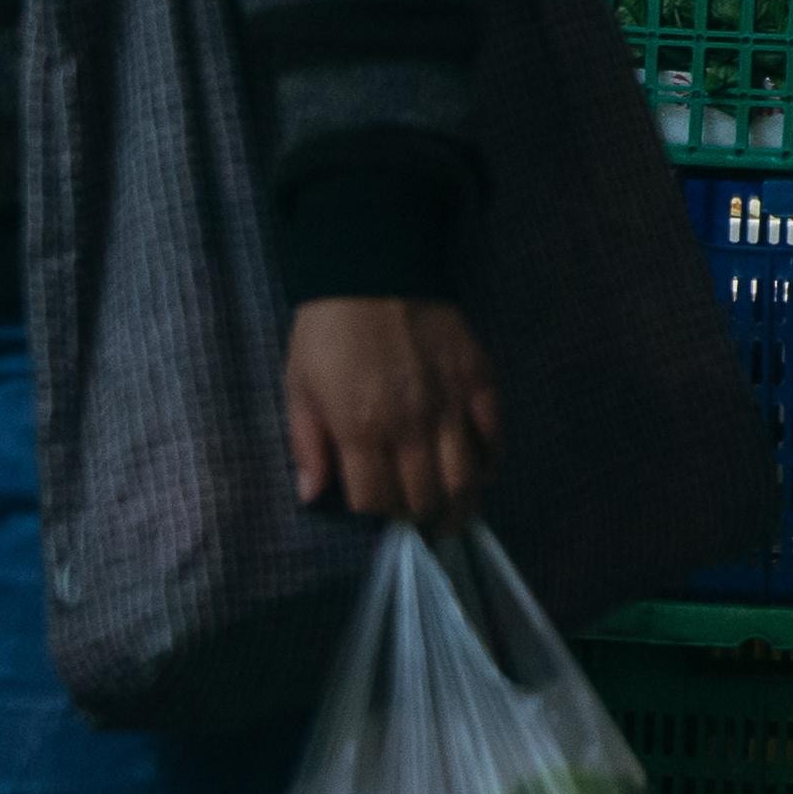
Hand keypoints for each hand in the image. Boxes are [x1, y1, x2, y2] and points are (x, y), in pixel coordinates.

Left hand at [286, 297, 496, 526]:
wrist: (375, 268)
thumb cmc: (327, 332)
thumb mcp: (298, 387)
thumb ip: (306, 445)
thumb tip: (311, 495)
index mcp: (361, 430)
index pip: (376, 502)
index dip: (377, 521)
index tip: (378, 520)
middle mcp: (410, 425)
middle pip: (424, 497)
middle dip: (419, 520)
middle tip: (418, 525)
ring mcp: (450, 403)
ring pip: (466, 477)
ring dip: (460, 504)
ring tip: (454, 514)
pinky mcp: (479, 379)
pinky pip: (494, 433)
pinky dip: (491, 460)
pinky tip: (481, 470)